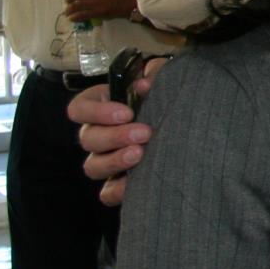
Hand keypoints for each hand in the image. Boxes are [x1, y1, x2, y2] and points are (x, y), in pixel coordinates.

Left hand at [46, 0, 133, 22]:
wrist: (126, 2)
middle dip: (67, 2)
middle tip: (68, 6)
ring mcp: (94, 1)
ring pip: (74, 6)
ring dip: (68, 11)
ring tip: (68, 14)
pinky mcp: (97, 11)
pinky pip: (81, 15)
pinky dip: (74, 18)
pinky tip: (73, 19)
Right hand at [70, 57, 164, 205]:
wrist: (190, 124)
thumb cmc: (167, 96)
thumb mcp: (162, 80)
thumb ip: (153, 75)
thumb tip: (144, 84)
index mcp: (101, 106)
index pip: (79, 109)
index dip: (97, 112)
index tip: (127, 113)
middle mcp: (98, 134)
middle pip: (88, 139)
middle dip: (115, 136)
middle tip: (144, 133)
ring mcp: (105, 159)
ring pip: (93, 166)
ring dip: (114, 161)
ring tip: (141, 154)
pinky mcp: (118, 182)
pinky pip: (106, 193)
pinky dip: (117, 191)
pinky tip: (136, 183)